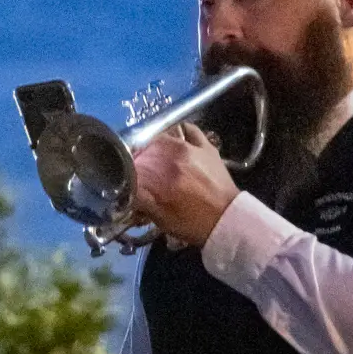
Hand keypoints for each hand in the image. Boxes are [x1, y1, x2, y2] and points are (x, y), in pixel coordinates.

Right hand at [131, 124, 239, 247]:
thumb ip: (140, 199)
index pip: (133, 163)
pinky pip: (189, 130)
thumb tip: (126, 186)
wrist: (227, 220)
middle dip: (141, 159)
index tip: (128, 178)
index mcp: (159, 174)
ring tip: (157, 158)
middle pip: (146, 148)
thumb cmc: (192, 223)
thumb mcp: (160, 217)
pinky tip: (176, 140)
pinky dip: (179, 132)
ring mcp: (190, 148)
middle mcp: (172, 155)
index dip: (128, 170)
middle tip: (142, 172)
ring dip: (156, 146)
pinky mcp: (205, 147)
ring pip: (164, 137)